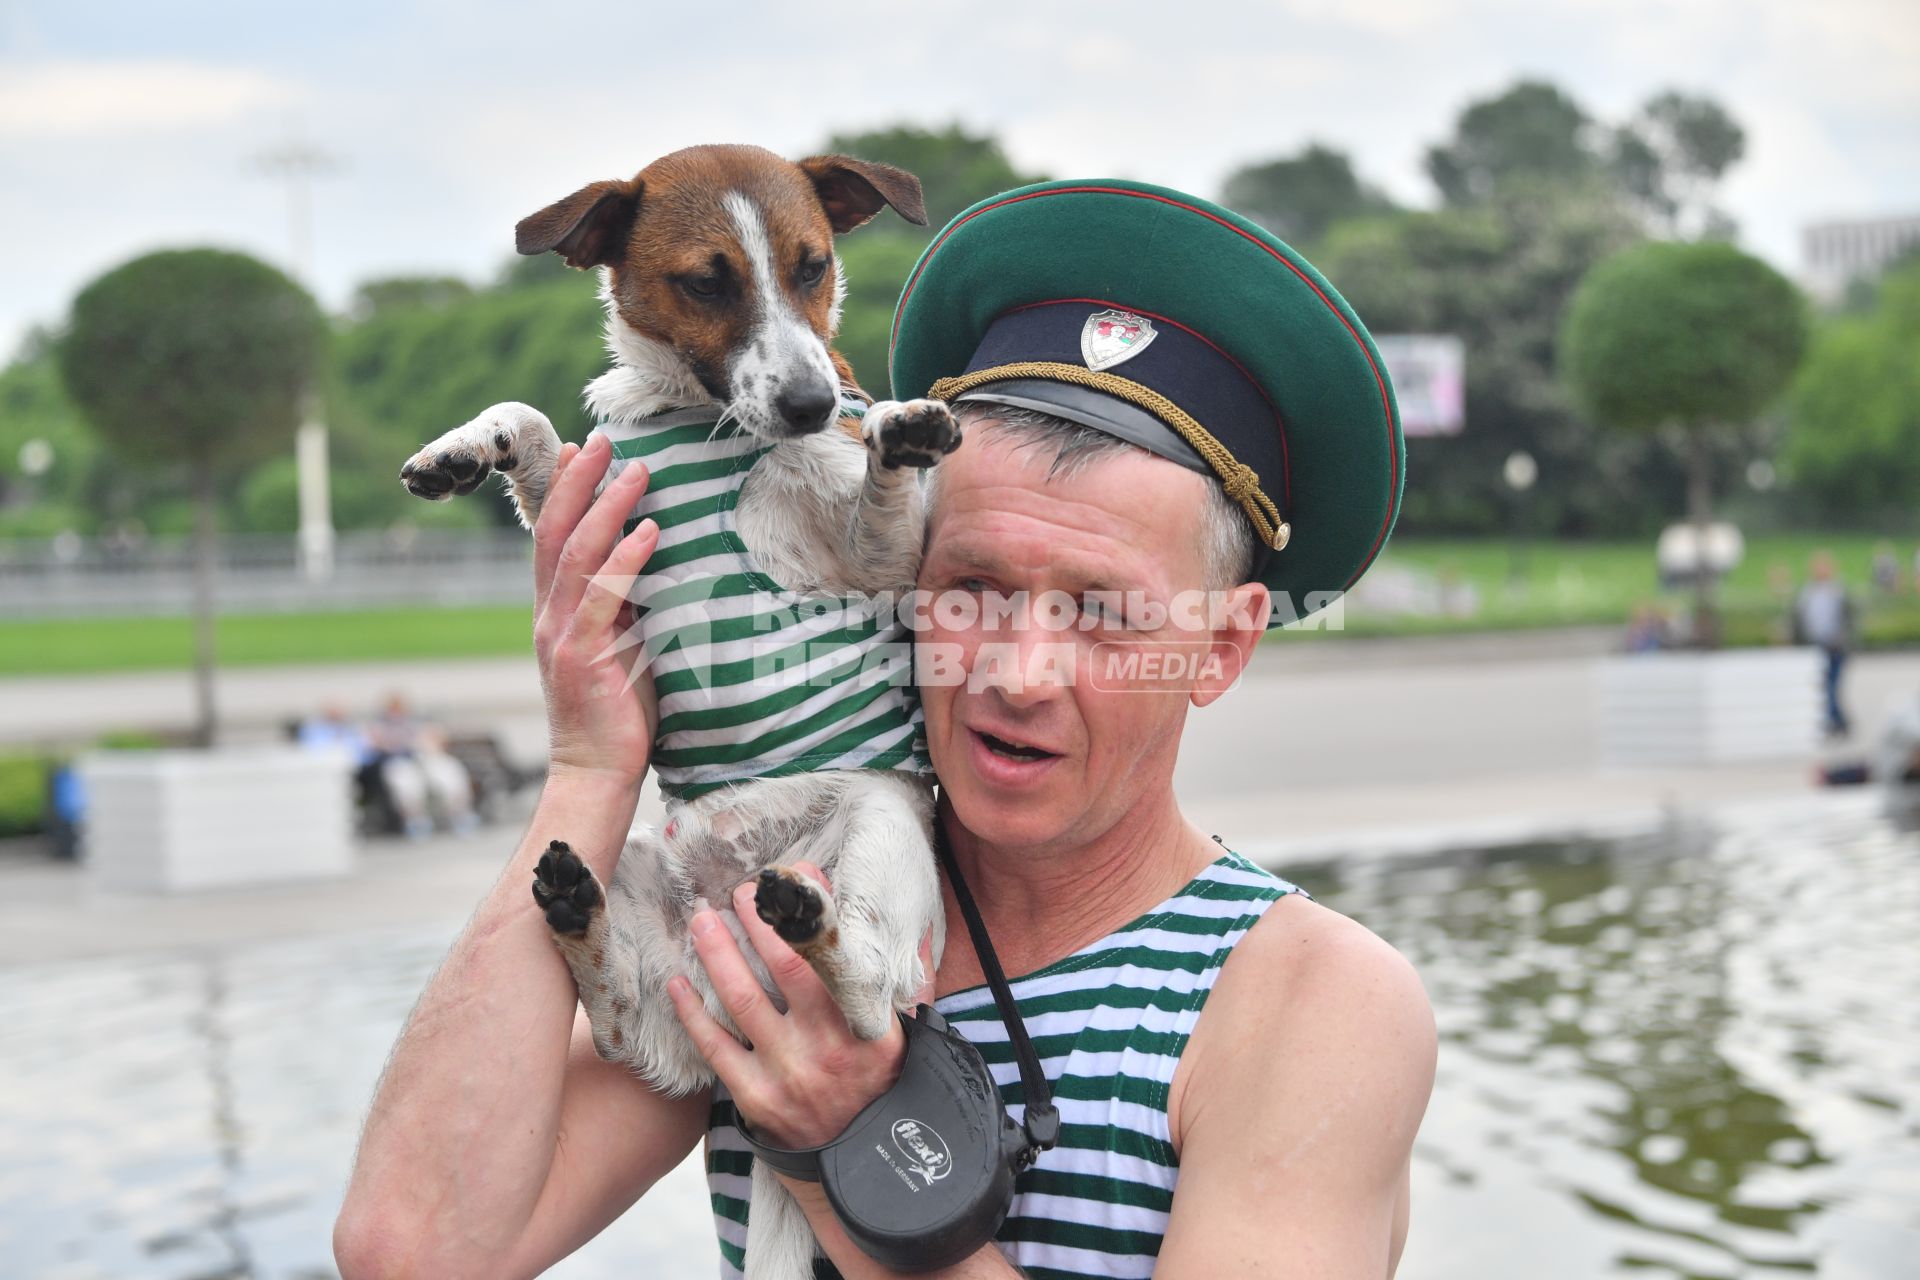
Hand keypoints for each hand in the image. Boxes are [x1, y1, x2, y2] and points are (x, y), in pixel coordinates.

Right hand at [532, 433, 660, 784]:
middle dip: (576, 482)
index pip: (549, 538)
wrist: (595, 774)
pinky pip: (604, 598)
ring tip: (635, 471)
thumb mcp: (617, 648)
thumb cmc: (615, 715)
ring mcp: (563, 636)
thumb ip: (620, 608)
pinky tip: (649, 530)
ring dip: (606, 507)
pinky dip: (626, 558)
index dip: (559, 491)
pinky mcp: (585, 658)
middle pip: (554, 533)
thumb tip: (643, 564)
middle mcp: (549, 617)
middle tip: (601, 440)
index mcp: (552, 612)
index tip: (576, 449)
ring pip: (577, 555)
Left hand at [668, 863, 935, 1150]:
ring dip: (719, 954)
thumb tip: (908, 925)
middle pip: (785, 968)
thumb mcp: (905, 1034)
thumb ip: (906, 981)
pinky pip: (716, 1048)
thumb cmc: (879, 1084)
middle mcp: (828, 1047)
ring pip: (743, 1000)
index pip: (838, 955)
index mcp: (869, 1025)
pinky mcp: (756, 1100)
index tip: (799, 874)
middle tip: (741, 890)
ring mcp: (789, 1075)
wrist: (859, 1164)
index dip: (816, 911)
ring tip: (703, 920)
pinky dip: (693, 1012)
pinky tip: (679, 982)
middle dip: (759, 921)